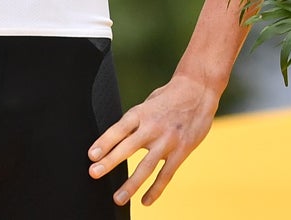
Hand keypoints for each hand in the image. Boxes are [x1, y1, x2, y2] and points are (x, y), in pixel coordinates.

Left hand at [88, 71, 220, 206]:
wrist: (198, 89)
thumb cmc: (170, 96)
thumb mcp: (149, 102)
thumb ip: (137, 121)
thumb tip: (121, 138)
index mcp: (141, 112)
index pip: (119, 129)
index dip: (104, 142)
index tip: (91, 155)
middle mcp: (152, 127)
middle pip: (127, 147)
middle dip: (109, 162)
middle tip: (94, 174)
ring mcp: (167, 140)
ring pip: (146, 166)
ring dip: (131, 184)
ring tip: (118, 198)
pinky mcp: (181, 151)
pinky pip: (166, 174)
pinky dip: (155, 190)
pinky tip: (145, 201)